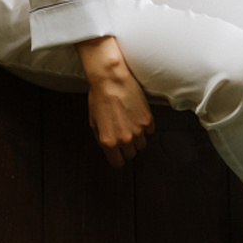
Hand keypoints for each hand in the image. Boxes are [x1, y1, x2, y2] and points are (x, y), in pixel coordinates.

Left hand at [80, 34, 152, 166]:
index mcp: (108, 142)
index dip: (117, 158)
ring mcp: (138, 130)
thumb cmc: (99, 98)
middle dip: (127, 147)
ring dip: (137, 138)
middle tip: (122, 134)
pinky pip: (149, 131)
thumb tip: (110, 149)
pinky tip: (136, 115)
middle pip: (131, 155)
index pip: (118, 163)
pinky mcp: (148, 119)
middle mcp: (124, 139)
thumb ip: (102, 139)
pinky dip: (144, 126)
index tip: (118, 153)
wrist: (111, 79)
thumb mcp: (93, 122)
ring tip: (129, 123)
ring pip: (142, 144)